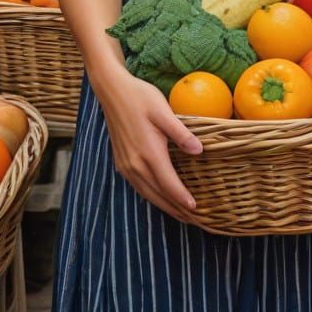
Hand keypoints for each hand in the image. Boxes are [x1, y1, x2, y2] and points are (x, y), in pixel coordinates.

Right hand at [93, 70, 202, 221]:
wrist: (112, 91)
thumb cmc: (140, 97)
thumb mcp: (164, 111)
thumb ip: (181, 133)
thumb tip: (199, 151)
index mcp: (148, 153)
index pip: (169, 184)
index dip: (182, 198)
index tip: (197, 210)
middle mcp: (135, 164)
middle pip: (158, 195)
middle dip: (175, 209)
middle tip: (193, 220)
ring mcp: (126, 165)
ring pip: (147, 193)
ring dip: (164, 205)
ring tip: (180, 214)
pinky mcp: (121, 162)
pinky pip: (138, 186)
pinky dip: (151, 196)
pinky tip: (160, 196)